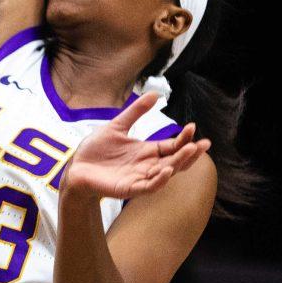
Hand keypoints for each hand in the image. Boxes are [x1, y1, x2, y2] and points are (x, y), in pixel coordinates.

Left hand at [57, 94, 208, 200]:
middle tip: (204, 143)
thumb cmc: (96, 150)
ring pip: (166, 173)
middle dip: (190, 152)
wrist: (77, 167)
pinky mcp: (129, 189)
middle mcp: (147, 165)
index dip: (183, 138)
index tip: (192, 126)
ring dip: (179, 163)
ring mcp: (140, 178)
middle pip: (175, 160)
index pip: (171, 146)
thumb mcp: (117, 126)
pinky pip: (149, 186)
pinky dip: (159, 179)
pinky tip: (167, 169)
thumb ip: (136, 112)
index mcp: (147, 151)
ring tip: (190, 151)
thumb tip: (156, 93)